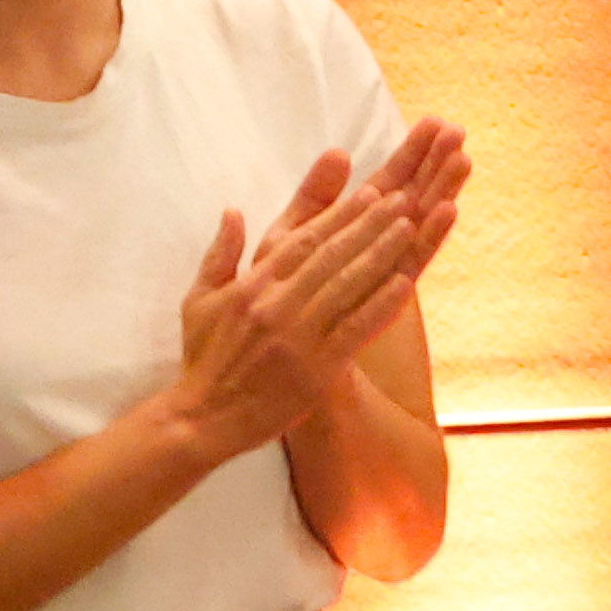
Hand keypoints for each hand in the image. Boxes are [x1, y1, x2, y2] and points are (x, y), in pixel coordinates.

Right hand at [162, 133, 460, 465]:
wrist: (203, 418)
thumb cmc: (204, 357)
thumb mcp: (198, 300)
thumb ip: (220, 254)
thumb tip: (233, 210)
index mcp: (252, 285)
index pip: (303, 240)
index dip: (340, 215)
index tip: (371, 192)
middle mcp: (277, 304)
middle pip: (331, 256)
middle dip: (369, 224)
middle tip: (402, 197)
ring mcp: (299, 336)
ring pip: (347, 286)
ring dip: (381, 254)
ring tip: (411, 227)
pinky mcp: (318, 368)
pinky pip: (355, 330)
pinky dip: (381, 305)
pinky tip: (407, 284)